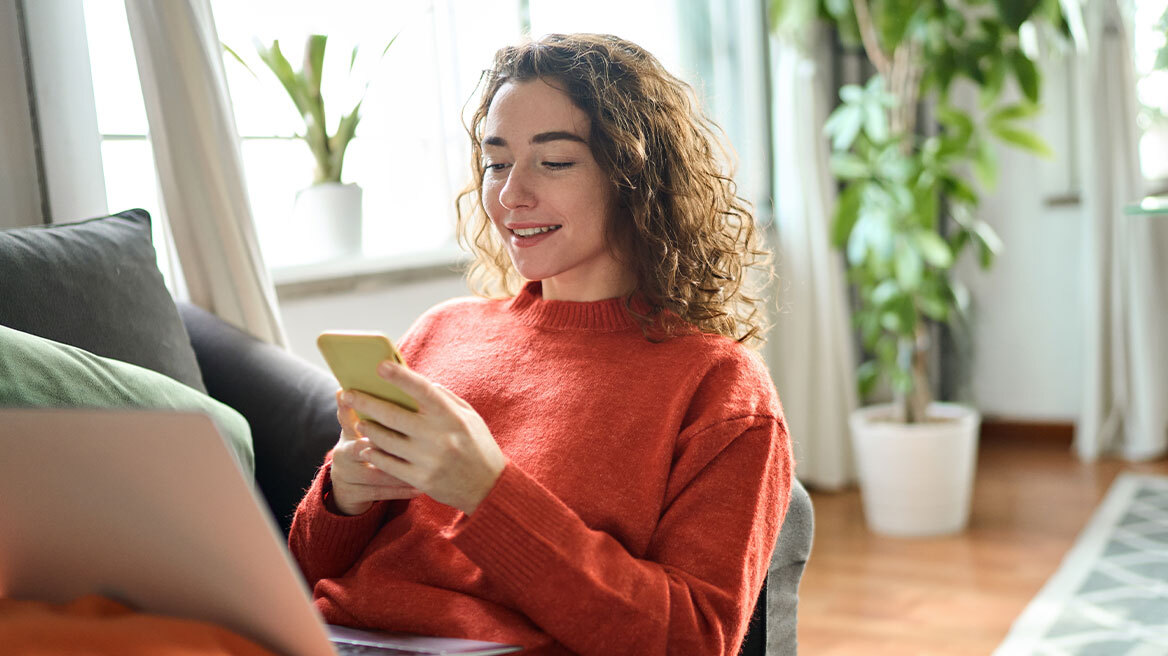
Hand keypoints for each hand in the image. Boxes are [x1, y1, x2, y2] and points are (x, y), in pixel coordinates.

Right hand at [328, 389, 422, 515]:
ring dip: (401, 471)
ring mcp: (347, 475)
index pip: (349, 418)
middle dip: (388, 445)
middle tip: (412, 443)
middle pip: (362, 448)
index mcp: (347, 431)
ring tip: (426, 469)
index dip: (353, 409)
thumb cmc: (366, 443)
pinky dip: (401, 490)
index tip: (365, 403)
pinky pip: (381, 493)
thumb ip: (373, 408)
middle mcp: (341, 453)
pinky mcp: (354, 494)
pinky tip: (420, 488)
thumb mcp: (363, 427)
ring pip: (375, 474)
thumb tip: (385, 380)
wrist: (350, 483)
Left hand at [343, 362, 505, 514]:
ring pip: (385, 439)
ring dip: (367, 428)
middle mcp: (438, 436)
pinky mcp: (420, 479)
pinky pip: (388, 463)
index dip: (400, 377)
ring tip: (358, 421)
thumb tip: (417, 383)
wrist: (488, 488)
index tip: (379, 366)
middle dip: (366, 402)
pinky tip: (367, 445)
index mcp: (451, 416)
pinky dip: (374, 452)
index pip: (422, 390)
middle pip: (393, 415)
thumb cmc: (478, 446)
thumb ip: (445, 399)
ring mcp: (428, 459)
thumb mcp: (469, 417)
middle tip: (347, 393)